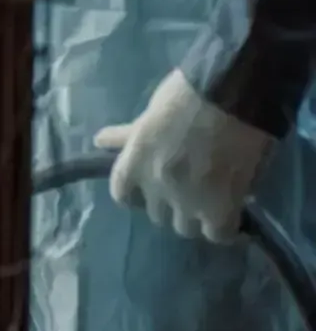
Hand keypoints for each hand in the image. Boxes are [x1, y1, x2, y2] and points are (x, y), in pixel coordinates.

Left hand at [94, 69, 273, 242]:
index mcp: (135, 160)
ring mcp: (187, 201)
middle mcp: (156, 185)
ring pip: (185, 228)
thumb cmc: (187, 95)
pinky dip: (223, 228)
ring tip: (211, 201)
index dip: (135, 194)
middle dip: (169, 203)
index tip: (148, 189)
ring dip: (195, 217)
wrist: (230, 98)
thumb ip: (129, 135)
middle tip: (187, 188)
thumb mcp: (150, 114)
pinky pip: (218, 234)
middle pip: (156, 214)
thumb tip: (99, 141)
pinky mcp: (220, 209)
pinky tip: (231, 213)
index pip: (121, 193)